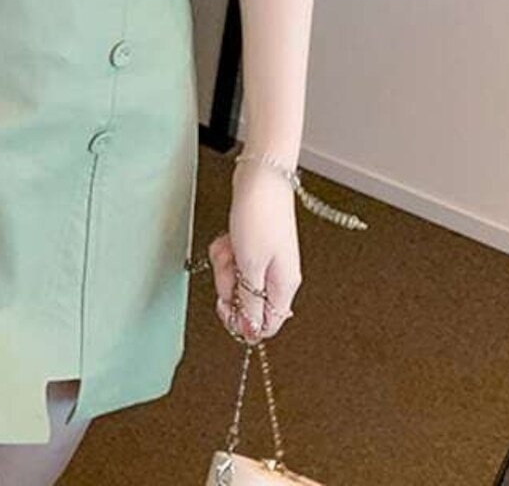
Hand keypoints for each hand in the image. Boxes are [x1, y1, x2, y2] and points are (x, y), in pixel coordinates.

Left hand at [208, 162, 301, 341]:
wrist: (261, 177)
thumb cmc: (260, 216)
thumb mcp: (251, 265)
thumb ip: (251, 301)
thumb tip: (251, 331)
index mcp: (284, 286)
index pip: (266, 325)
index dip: (242, 321)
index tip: (225, 304)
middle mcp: (277, 276)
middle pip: (246, 300)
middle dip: (228, 283)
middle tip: (228, 263)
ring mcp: (265, 259)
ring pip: (237, 278)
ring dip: (225, 263)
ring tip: (229, 245)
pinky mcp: (253, 244)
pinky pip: (233, 258)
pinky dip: (226, 248)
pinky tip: (228, 237)